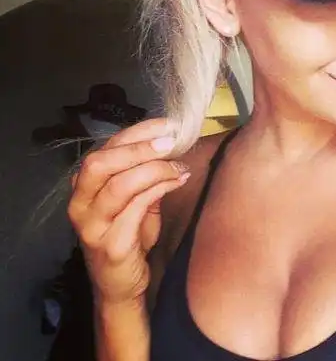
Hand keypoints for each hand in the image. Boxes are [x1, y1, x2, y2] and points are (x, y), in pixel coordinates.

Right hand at [68, 119, 188, 304]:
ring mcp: (93, 227)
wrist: (120, 285)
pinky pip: (136, 208)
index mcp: (84, 187)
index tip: (166, 125)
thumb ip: (144, 173)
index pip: (106, 148)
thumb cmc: (129, 236)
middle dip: (139, 148)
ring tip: (179, 167)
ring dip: (156, 170)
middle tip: (170, 144)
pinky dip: (160, 189)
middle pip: (101, 164)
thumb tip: (169, 144)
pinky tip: (177, 182)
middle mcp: (80, 205)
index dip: (137, 133)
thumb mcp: (136, 200)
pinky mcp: (112, 245)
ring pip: (120, 185)